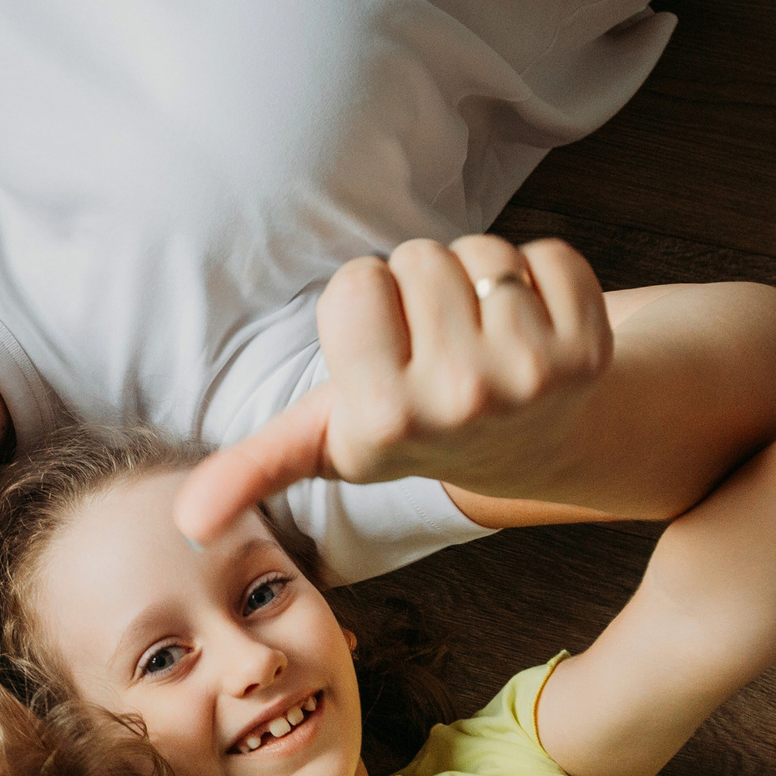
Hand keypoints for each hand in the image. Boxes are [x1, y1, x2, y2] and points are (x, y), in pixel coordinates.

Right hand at [175, 237, 613, 542]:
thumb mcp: (328, 445)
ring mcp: (530, 378)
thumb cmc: (414, 425)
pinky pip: (551, 255)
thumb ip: (254, 470)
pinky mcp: (590, 351)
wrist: (537, 444)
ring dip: (480, 278)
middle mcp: (457, 403)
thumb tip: (185, 522)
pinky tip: (534, 325)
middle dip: (422, 286)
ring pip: (483, 253)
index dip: (365, 305)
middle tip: (438, 341)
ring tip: (482, 333)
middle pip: (418, 259)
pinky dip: (541, 274)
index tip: (383, 352)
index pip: (355, 284)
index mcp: (384, 419)